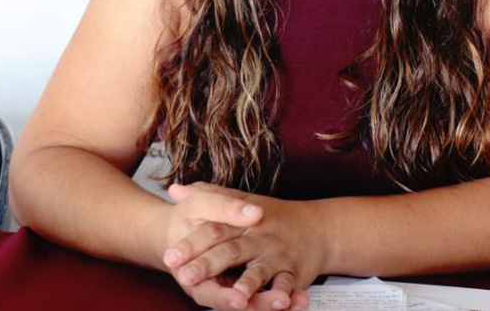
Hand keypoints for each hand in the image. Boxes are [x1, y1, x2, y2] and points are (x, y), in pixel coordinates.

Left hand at [165, 182, 325, 310]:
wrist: (318, 227)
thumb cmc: (274, 216)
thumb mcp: (242, 200)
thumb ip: (210, 197)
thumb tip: (175, 189)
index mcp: (243, 221)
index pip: (214, 229)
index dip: (192, 243)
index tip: (171, 255)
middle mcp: (260, 237)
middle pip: (231, 251)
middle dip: (208, 265)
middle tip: (185, 277)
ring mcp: (277, 255)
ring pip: (260, 270)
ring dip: (247, 284)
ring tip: (234, 296)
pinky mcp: (294, 272)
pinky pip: (287, 285)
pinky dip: (282, 295)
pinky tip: (277, 302)